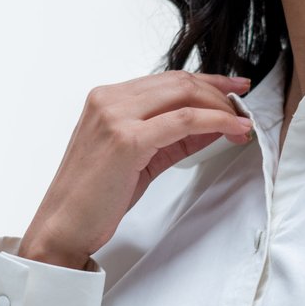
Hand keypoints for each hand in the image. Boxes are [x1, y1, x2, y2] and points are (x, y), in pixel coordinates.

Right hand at [17, 69, 256, 267]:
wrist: (62, 225)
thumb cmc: (94, 197)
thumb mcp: (139, 158)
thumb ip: (172, 137)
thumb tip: (211, 127)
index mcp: (106, 99)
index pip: (166, 80)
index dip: (205, 83)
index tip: (232, 89)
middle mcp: (109, 100)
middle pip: (179, 82)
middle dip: (218, 92)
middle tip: (242, 108)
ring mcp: (116, 116)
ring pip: (184, 95)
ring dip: (220, 107)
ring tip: (241, 124)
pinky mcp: (127, 139)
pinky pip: (184, 121)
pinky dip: (215, 122)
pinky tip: (233, 131)